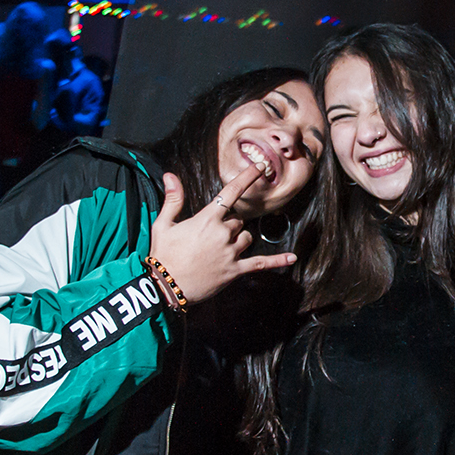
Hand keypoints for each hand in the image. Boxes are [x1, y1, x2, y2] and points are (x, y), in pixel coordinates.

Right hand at [146, 162, 298, 304]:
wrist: (165, 287)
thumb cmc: (163, 255)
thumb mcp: (163, 224)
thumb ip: (173, 199)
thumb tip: (171, 175)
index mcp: (206, 219)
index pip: (231, 192)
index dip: (247, 177)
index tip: (261, 166)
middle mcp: (222, 234)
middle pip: (237, 220)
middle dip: (228, 224)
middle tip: (207, 237)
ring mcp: (230, 253)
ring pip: (247, 237)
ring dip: (238, 239)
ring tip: (218, 249)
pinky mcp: (235, 271)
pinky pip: (260, 263)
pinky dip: (277, 261)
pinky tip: (292, 257)